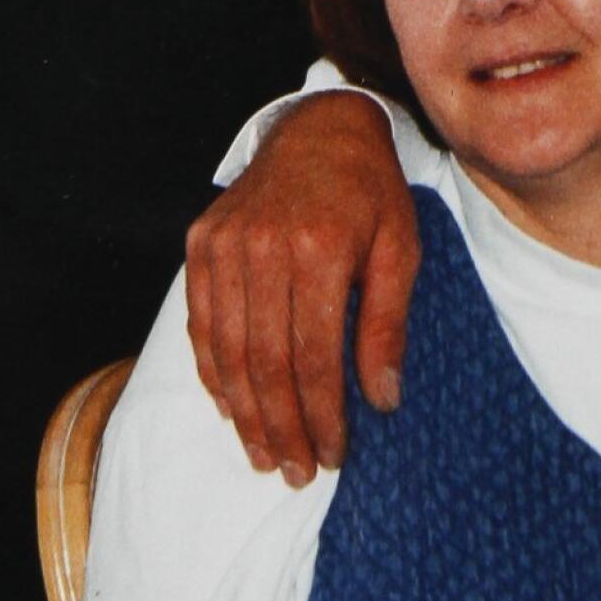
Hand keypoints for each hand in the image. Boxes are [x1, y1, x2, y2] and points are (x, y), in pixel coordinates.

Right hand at [186, 91, 420, 479]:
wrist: (320, 127)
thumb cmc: (371, 193)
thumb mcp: (400, 249)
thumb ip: (386, 324)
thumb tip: (382, 399)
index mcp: (318, 249)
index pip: (313, 357)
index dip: (321, 415)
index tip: (334, 455)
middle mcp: (263, 247)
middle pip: (265, 362)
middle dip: (281, 427)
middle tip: (296, 473)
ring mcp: (224, 242)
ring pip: (226, 349)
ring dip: (244, 412)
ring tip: (264, 455)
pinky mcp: (201, 240)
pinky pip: (200, 320)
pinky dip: (212, 369)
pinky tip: (231, 406)